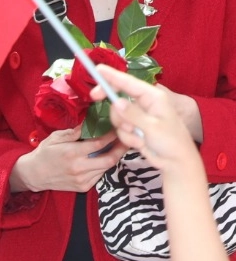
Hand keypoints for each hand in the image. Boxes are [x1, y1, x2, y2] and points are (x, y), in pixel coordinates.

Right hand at [10, 128, 125, 192]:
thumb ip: (76, 131)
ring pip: (107, 167)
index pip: (99, 143)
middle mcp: (78, 168)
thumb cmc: (45, 153)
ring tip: (122, 143)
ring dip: (116, 155)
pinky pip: (101, 175)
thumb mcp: (57, 137)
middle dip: (122, 147)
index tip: (121, 125)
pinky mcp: (83, 187)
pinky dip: (106, 165)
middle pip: (109, 159)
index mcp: (72, 154)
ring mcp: (82, 180)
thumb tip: (93, 120)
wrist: (33, 175)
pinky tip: (107, 155)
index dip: (113, 134)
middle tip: (129, 136)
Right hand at [91, 66, 201, 179]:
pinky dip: (128, 138)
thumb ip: (133, 115)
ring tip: (140, 137)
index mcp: (154, 97)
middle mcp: (146, 104)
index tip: (98, 69)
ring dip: (125, 129)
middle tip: (94, 98)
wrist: (176, 161)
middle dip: (113, 107)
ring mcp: (140, 117)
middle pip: (120, 98)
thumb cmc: (171, 141)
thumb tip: (116, 102)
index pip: (130, 83)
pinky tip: (141, 144)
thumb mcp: (152, 127)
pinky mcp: (135, 129)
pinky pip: (122, 130)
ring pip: (118, 117)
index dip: (113, 76)